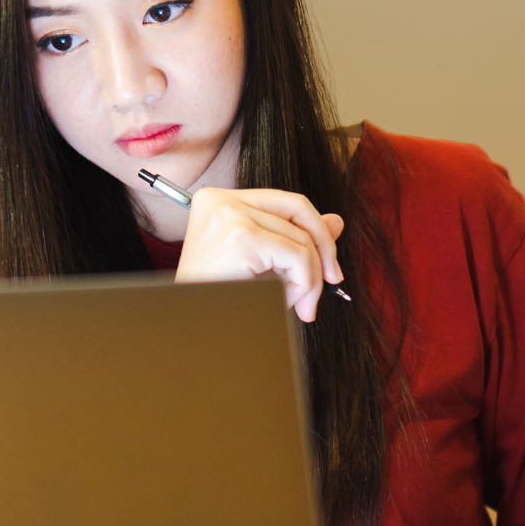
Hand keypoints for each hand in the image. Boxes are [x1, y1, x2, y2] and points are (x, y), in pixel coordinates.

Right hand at [173, 186, 345, 321]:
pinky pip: (298, 258)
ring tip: (295, 304)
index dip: (314, 230)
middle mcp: (221, 199)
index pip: (285, 202)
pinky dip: (303, 285)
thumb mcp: (262, 262)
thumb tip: (336, 221)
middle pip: (298, 209)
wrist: (188, 326)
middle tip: (331, 282)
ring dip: (308, 279)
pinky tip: (288, 303)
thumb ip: (294, 238)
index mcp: (218, 199)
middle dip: (323, 250)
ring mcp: (230, 215)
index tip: (326, 265)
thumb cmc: (219, 298)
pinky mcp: (241, 238)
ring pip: (302, 240)